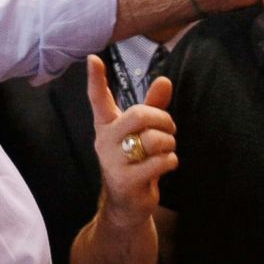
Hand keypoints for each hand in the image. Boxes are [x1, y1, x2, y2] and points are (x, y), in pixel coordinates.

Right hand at [87, 55, 176, 227]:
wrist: (127, 205)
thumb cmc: (136, 163)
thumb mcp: (143, 133)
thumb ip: (153, 106)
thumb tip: (164, 80)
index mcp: (107, 126)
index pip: (98, 99)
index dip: (96, 79)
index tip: (93, 59)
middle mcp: (105, 140)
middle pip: (138, 114)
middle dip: (163, 119)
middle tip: (169, 128)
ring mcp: (113, 161)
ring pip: (153, 139)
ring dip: (169, 144)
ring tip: (165, 151)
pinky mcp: (125, 179)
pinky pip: (159, 161)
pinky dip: (170, 161)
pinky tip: (164, 166)